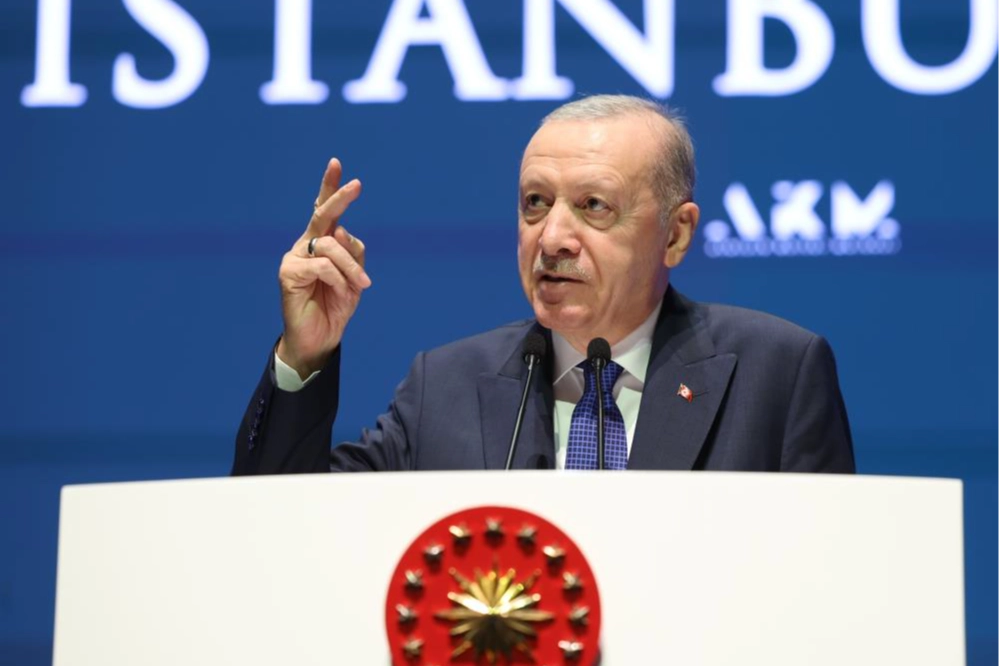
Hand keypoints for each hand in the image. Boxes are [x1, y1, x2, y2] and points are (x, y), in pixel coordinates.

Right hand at [276, 158, 370, 377]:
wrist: (319, 339)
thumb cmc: (335, 307)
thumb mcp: (354, 278)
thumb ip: (353, 254)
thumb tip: (343, 231)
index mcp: (322, 243)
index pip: (324, 210)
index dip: (330, 187)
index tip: (336, 163)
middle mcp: (306, 245)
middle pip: (322, 215)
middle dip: (339, 198)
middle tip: (357, 185)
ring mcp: (294, 258)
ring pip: (331, 245)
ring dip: (351, 267)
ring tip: (360, 287)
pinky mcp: (288, 273)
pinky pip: (323, 266)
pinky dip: (338, 279)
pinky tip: (341, 292)